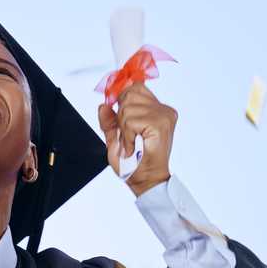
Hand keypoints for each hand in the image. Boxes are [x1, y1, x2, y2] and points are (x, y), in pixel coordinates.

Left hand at [97, 82, 177, 196]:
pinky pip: (130, 121)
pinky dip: (127, 136)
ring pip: (127, 108)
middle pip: (130, 93)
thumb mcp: (116, 138)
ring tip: (131, 143)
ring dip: (123, 129)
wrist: (144, 180)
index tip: (117, 109)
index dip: (122, 96)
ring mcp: (163, 116)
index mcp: (157, 109)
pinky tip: (133, 147)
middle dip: (121, 115)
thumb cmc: (134, 163)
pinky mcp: (159, 125)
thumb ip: (110, 121)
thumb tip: (103, 104)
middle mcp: (163, 110)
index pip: (136, 87)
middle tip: (127, 135)